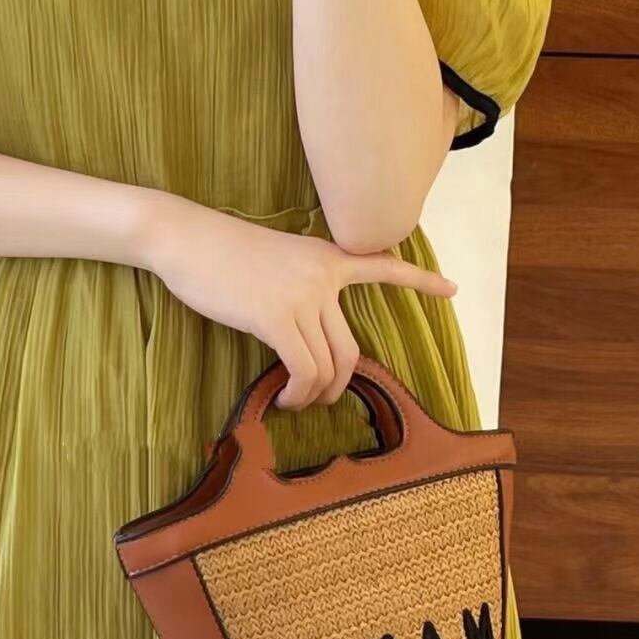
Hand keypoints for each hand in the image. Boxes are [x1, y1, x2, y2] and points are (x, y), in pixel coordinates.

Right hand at [142, 195, 456, 411]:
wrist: (186, 237)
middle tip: (321, 400)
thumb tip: (307, 330)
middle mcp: (323, 275)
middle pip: (350, 347)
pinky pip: (304, 370)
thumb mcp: (275, 259)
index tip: (453, 290)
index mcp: (326, 256)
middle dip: (340, 383)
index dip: (421, 281)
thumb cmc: (221, 252)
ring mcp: (302, 296)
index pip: (384, 266)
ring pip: (329, 364)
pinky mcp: (277, 317)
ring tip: (295, 401)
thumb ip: (301, 285)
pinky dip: (299, 393)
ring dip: (315, 394)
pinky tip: (284, 398)